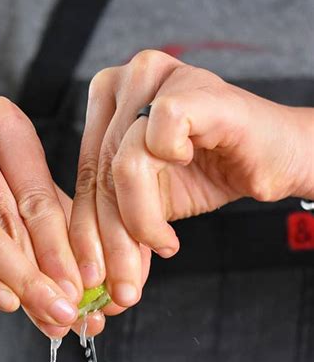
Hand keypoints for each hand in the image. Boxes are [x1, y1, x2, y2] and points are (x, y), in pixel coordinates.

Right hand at [0, 97, 103, 338]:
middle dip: (40, 271)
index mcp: (2, 121)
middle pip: (7, 216)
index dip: (61, 248)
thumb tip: (96, 295)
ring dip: (14, 281)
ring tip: (43, 313)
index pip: (37, 195)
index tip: (83, 289)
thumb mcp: (30, 201)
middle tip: (66, 310)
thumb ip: (63, 240)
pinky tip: (6, 302)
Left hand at [70, 50, 313, 308]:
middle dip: (112, 241)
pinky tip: (185, 182)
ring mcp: (156, 77)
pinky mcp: (190, 87)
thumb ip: (117, 223)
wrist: (275, 158)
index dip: (87, 233)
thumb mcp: (150, 202)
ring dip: (139, 222)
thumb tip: (93, 273)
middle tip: (124, 285)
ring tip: (163, 244)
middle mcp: (124, 80)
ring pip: (123, 165)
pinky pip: (157, 140)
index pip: (86, 174)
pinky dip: (168, 177)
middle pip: (101, 174)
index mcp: (106, 103)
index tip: (94, 277)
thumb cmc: (212, 170)